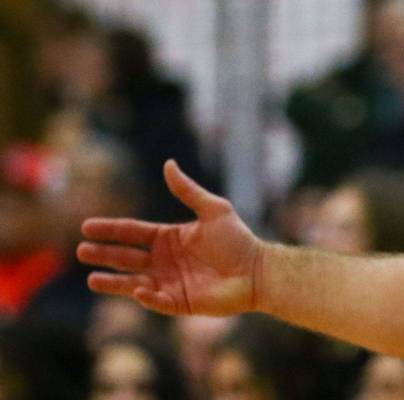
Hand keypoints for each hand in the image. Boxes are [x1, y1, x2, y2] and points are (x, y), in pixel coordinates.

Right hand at [77, 160, 261, 315]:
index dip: (111, 230)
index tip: (87, 226)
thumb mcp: (213, 209)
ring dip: (113, 281)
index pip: (133, 232)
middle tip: (81, 250)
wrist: (258, 270)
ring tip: (92, 278)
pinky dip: (146, 296)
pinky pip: (157, 300)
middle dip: (104, 254)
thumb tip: (168, 164)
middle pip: (127, 257)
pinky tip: (137, 289)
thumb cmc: (238, 239)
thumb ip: (188, 190)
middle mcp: (164, 261)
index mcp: (169, 238)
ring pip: (133, 282)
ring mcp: (169, 282)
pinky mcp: (179, 303)